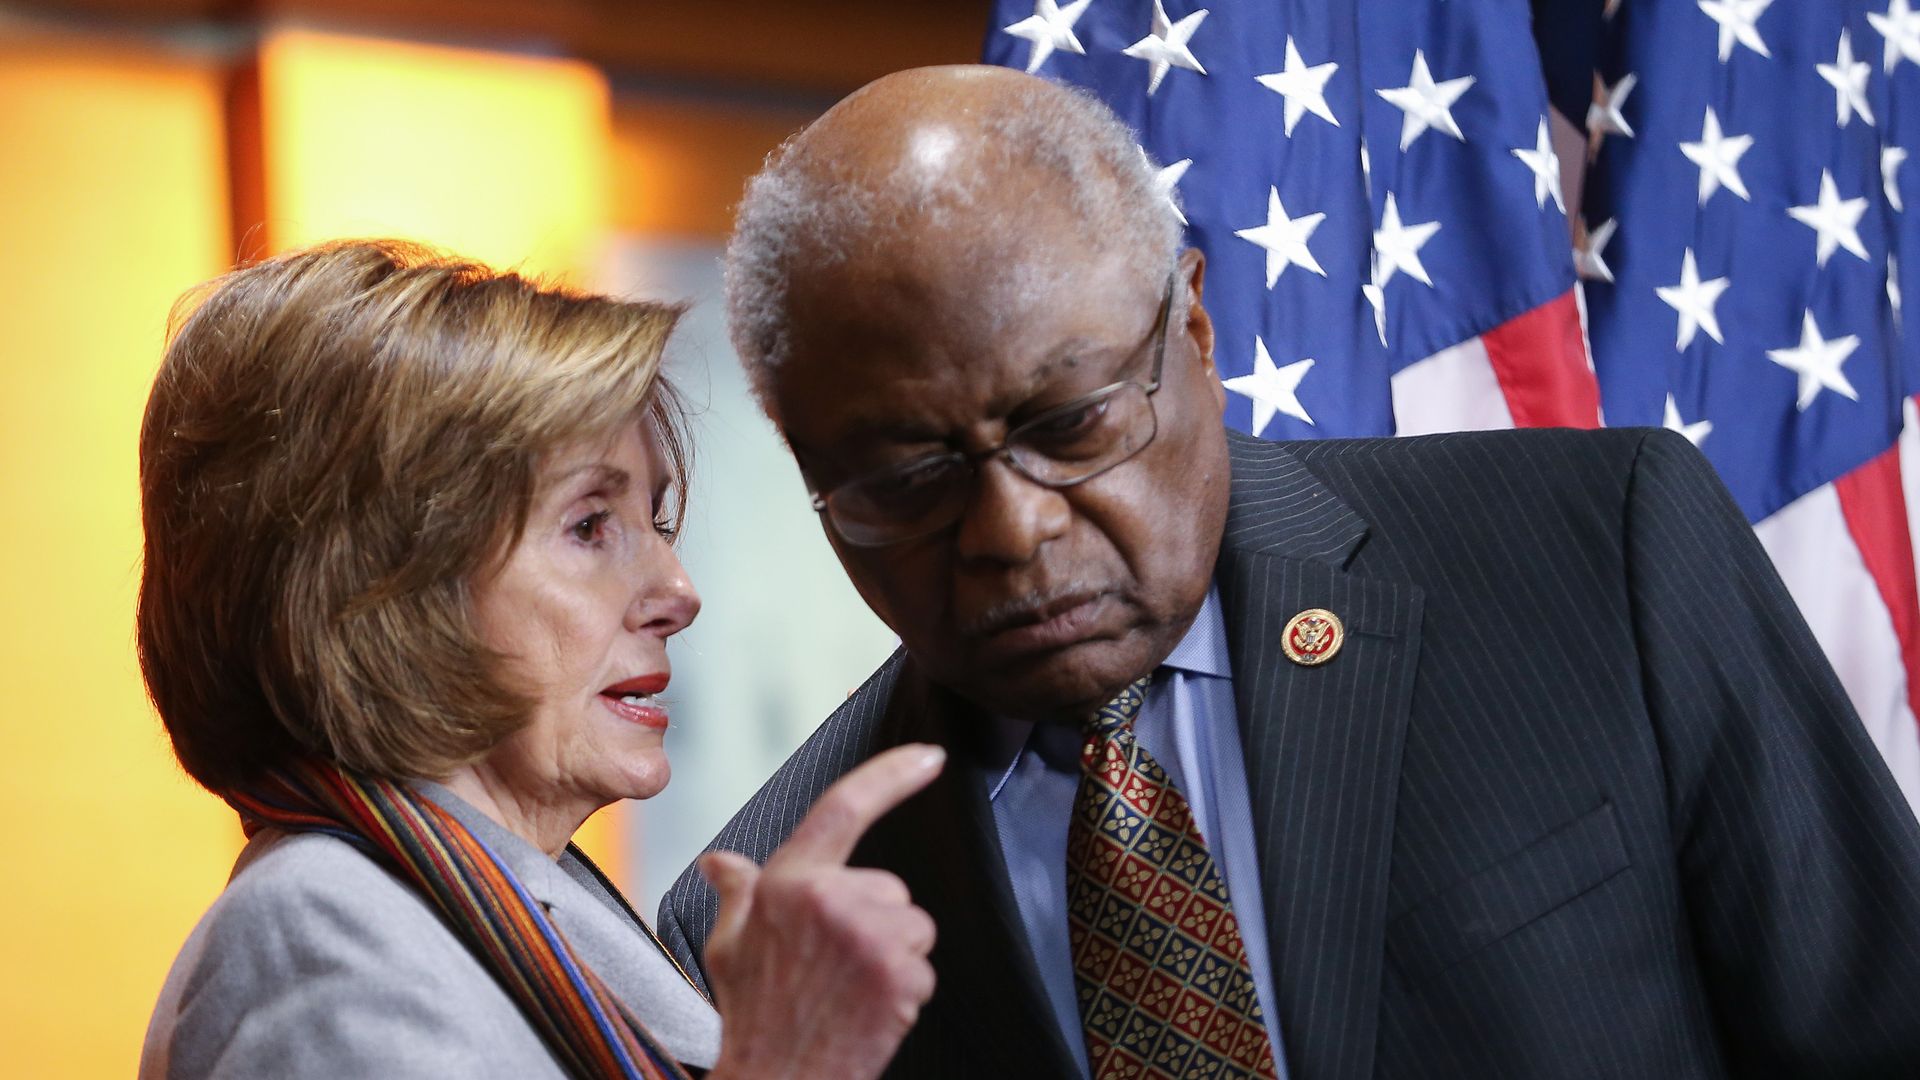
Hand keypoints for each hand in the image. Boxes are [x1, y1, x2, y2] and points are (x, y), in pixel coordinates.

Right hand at [700, 743, 944, 1079]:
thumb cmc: (754, 1017)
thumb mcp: (729, 945)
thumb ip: (738, 892)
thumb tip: (721, 863)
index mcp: (787, 882)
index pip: (844, 807)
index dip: (892, 773)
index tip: (928, 756)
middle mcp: (831, 898)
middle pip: (890, 889)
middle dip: (873, 923)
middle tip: (832, 968)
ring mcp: (869, 935)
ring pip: (912, 928)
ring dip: (892, 958)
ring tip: (847, 990)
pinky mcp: (900, 972)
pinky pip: (923, 967)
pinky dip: (905, 992)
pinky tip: (868, 1010)